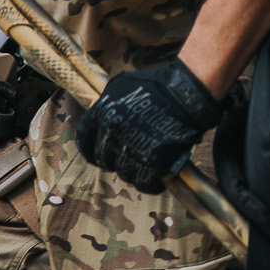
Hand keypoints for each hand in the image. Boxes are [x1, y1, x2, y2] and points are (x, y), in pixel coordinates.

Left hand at [76, 60, 223, 192]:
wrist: (184, 95)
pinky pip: (144, 184)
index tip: (97, 151)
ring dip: (132, 169)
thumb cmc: (153, 86)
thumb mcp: (120, 85)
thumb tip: (99, 114)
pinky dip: (150, 182)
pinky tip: (156, 174)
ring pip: (124, 173)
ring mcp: (130, 154)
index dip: (91, 148)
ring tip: (145, 159)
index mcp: (101, 118)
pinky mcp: (151, 167)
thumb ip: (105, 103)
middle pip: (104, 160)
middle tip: (127, 154)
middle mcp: (112, 138)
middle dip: (113, 158)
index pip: (85, 142)